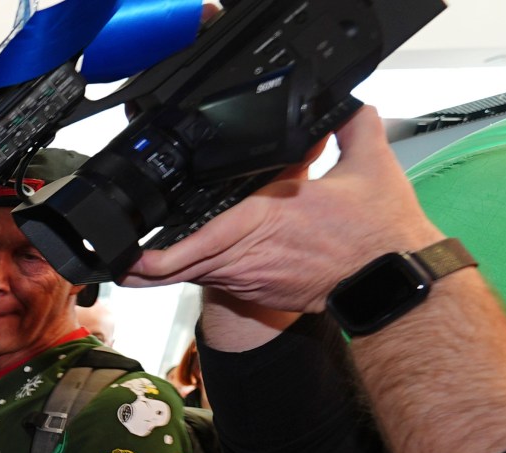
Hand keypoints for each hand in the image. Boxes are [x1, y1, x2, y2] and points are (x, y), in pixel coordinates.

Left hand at [125, 107, 440, 310]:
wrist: (390, 282)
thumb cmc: (378, 234)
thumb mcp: (370, 166)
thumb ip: (352, 128)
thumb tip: (348, 106)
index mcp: (263, 221)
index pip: (196, 243)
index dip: (156, 256)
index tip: (131, 254)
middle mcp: (248, 257)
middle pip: (179, 269)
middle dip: (144, 268)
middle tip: (114, 263)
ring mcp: (252, 279)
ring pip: (195, 277)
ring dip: (165, 273)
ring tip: (134, 266)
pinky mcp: (261, 292)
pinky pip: (218, 281)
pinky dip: (199, 273)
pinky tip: (183, 266)